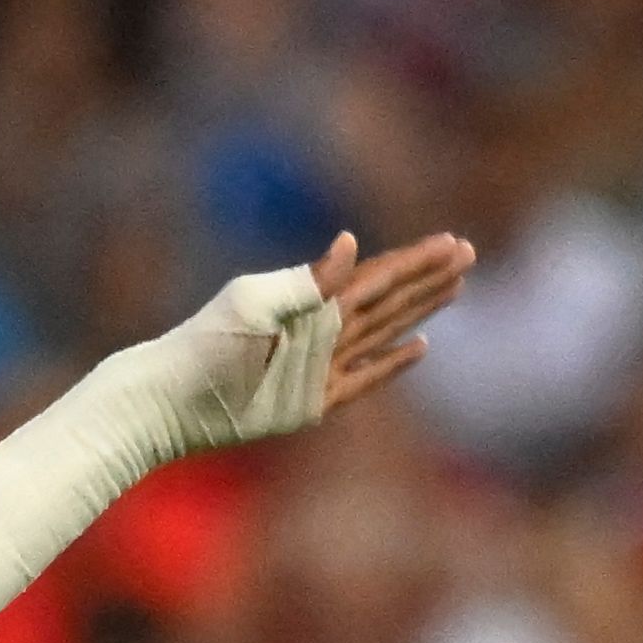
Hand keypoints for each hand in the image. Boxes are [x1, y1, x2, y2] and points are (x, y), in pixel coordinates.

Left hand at [155, 228, 476, 453]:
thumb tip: (351, 241)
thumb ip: (306, 281)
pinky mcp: (315, 400)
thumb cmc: (208, 343)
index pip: (375, 275)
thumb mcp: (254, 303)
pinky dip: (393, 363)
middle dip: (427, 276)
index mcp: (308, 300)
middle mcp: (321, 328)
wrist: (174, 397)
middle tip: (467, 252)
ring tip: (455, 285)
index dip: (414, 260)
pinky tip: (420, 345)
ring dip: (420, 308)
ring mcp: (320, 364)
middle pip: (387, 297)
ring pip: (384, 330)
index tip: (452, 242)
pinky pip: (366, 378)